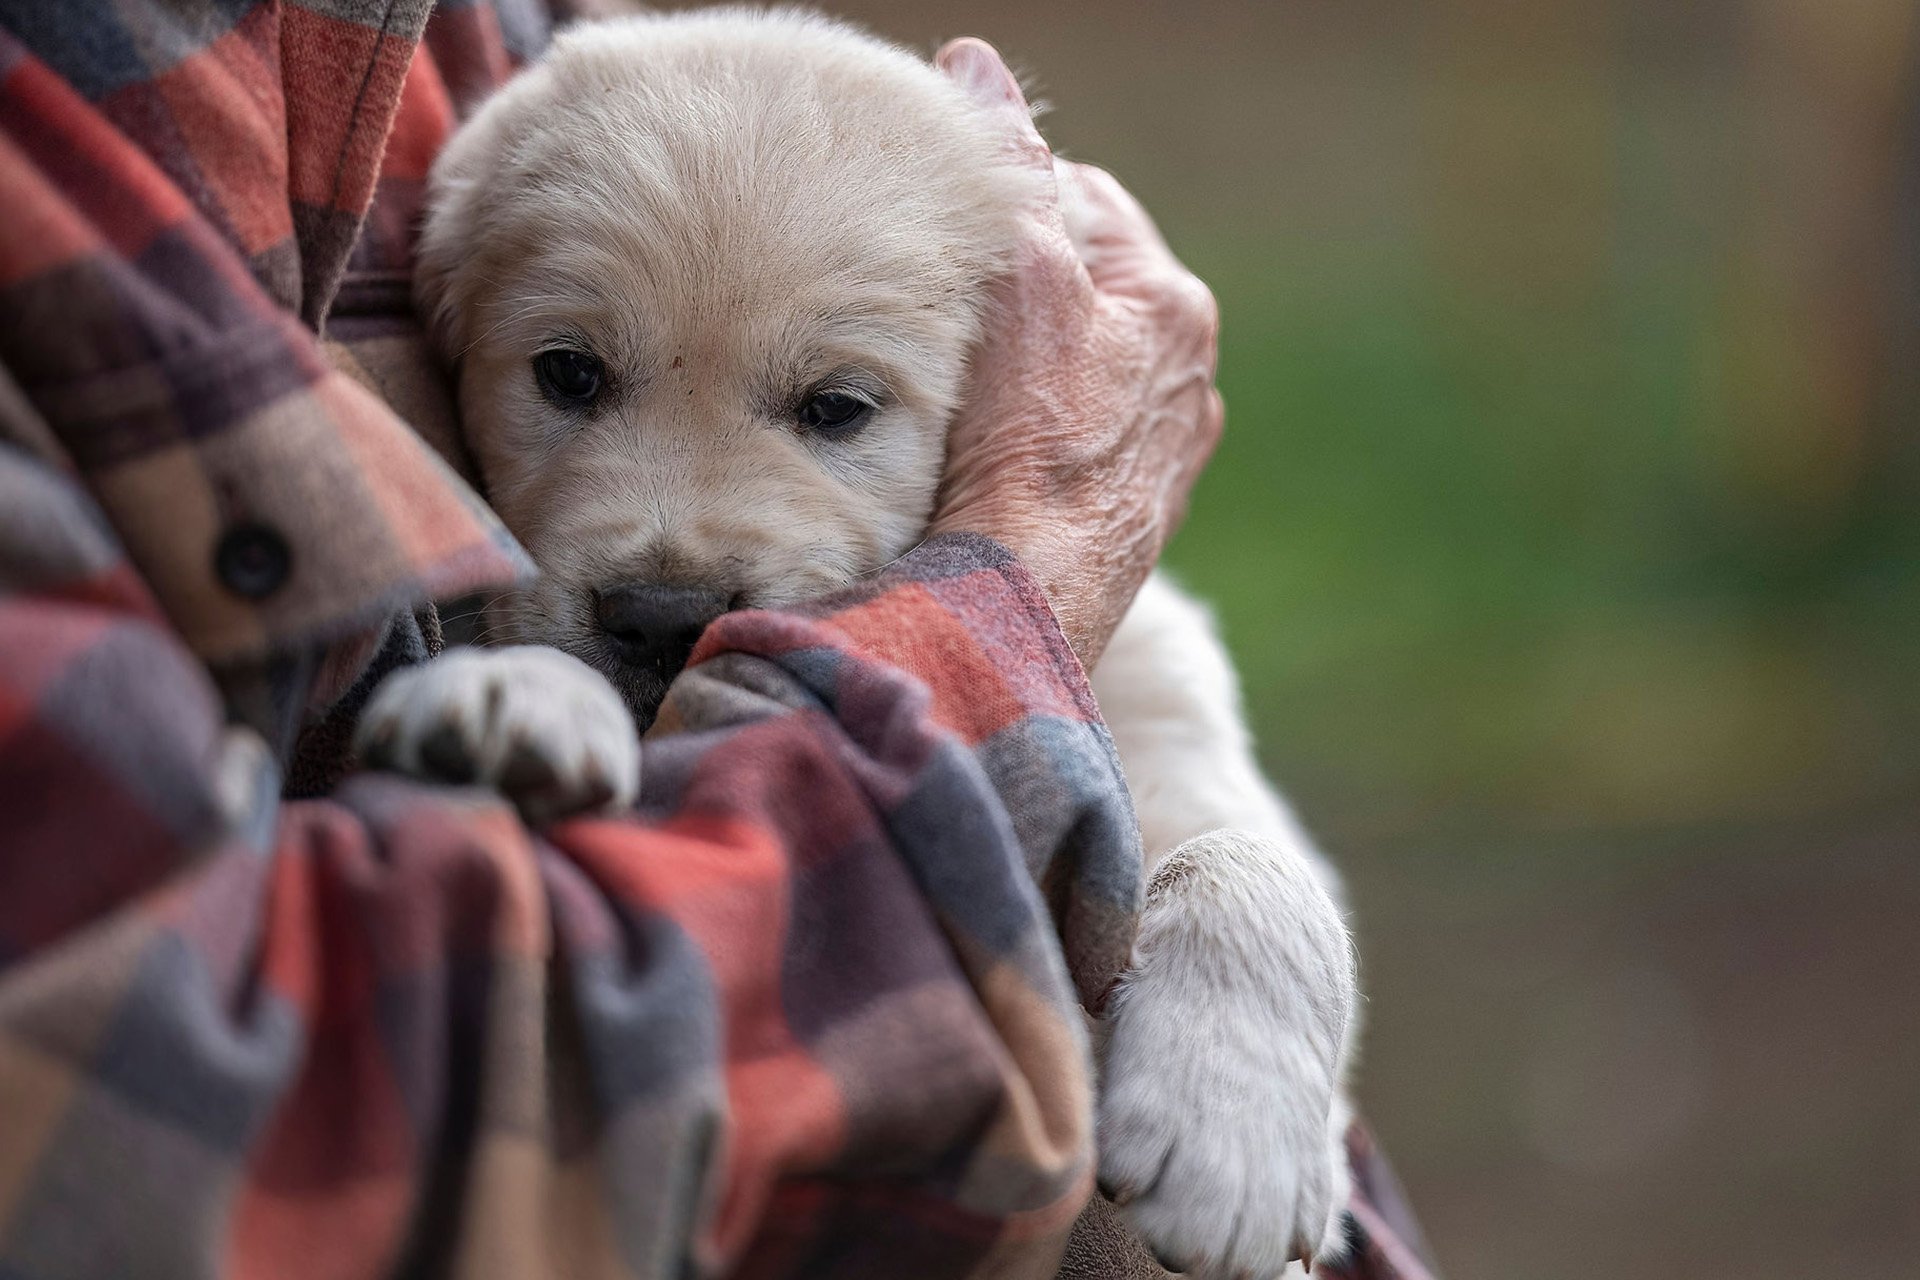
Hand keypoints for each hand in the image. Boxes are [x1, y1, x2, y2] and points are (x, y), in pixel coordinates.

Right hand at [928, 38, 1223, 667]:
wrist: (1026, 596)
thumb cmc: (1022, 441)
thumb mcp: (1014, 281)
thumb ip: (1008, 175)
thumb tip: (980, 68)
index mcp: (1173, 303)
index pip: (1086, 201)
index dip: (1012, 205)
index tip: (955, 233)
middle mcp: (1189, 377)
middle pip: (1088, 288)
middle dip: (1025, 287)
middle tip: (950, 310)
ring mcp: (1168, 452)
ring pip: (1084, 369)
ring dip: (1032, 365)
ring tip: (966, 387)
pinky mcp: (1138, 515)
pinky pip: (1082, 442)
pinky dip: (1043, 433)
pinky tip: (996, 452)